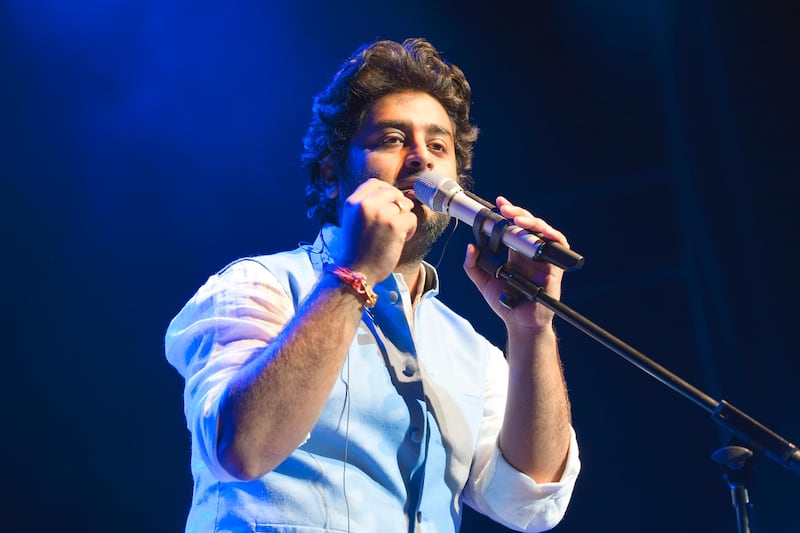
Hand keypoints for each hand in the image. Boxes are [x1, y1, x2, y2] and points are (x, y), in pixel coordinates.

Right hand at [338, 178, 417, 282]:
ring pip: (404, 204)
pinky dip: (410, 229)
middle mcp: (365, 204)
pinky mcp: (395, 225)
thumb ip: (366, 206)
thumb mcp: (352, 221)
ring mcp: (381, 214)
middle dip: (398, 204)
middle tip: (397, 221)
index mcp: (353, 202)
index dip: (386, 191)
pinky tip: (402, 239)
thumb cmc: (356, 250)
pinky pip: (411, 218)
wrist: (355, 272)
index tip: (390, 202)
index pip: (375, 183)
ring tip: (397, 232)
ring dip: (405, 218)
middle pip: (392, 192)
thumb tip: (390, 196)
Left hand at [463, 196, 568, 334]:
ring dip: (531, 221)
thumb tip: (470, 246)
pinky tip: (540, 231)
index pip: (513, 227)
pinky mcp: (554, 265)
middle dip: (516, 213)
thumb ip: (472, 265)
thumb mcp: (483, 282)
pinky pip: (558, 245)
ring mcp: (543, 257)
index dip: (508, 213)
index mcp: (515, 252)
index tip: (498, 203)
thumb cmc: (504, 303)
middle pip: (528, 224)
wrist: (519, 322)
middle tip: (504, 208)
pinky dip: (551, 235)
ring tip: (516, 219)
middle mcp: (530, 251)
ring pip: (542, 230)